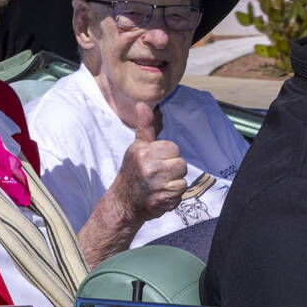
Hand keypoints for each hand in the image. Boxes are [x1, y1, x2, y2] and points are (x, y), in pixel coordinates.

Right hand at [113, 102, 187, 221]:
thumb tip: (143, 104)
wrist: (124, 202)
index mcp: (145, 153)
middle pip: (181, 164)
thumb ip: (145, 126)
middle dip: (173, 170)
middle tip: (158, 175)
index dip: (167, 155)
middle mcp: (150, 169)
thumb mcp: (137, 147)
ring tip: (159, 185)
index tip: (155, 161)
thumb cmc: (133, 171)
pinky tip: (160, 195)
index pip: (174, 148)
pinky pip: (180, 195)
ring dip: (174, 184)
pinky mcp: (162, 201)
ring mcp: (156, 187)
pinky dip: (172, 197)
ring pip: (182, 181)